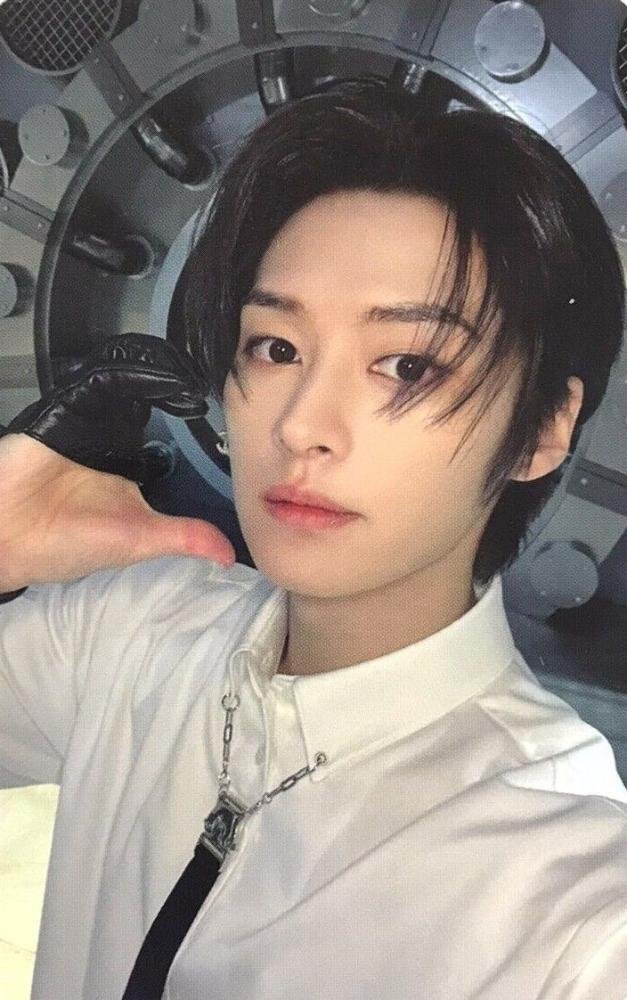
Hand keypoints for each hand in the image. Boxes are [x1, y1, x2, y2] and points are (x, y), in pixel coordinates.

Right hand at [0, 334, 235, 588]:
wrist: (5, 535)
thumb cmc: (67, 544)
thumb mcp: (137, 542)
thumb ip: (183, 539)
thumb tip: (230, 556)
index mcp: (130, 475)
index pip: (167, 447)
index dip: (194, 434)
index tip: (231, 415)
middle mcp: (111, 447)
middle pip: (149, 413)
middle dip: (176, 397)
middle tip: (218, 373)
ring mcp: (88, 425)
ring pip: (128, 394)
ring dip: (152, 380)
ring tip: (190, 364)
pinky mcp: (66, 410)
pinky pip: (96, 386)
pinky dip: (119, 377)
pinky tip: (149, 367)